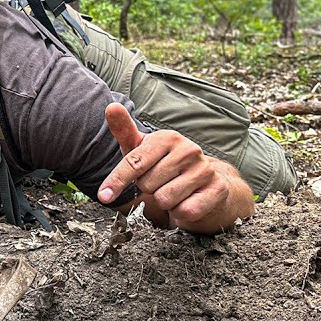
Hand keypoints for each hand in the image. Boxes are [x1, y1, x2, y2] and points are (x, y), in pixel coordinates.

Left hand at [97, 103, 235, 229]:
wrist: (206, 183)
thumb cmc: (165, 165)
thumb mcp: (142, 149)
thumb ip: (124, 131)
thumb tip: (111, 106)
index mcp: (167, 138)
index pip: (134, 162)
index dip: (116, 181)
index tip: (103, 196)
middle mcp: (189, 150)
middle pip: (147, 185)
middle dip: (148, 189)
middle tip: (159, 183)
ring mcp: (205, 170)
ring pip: (165, 200)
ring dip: (165, 203)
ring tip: (173, 192)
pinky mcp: (217, 190)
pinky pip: (184, 212)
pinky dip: (180, 213)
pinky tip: (187, 201)